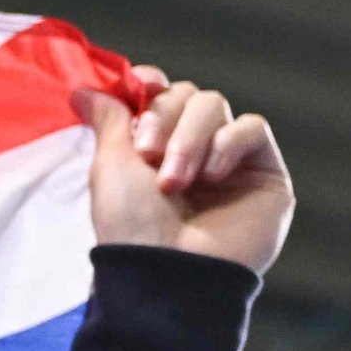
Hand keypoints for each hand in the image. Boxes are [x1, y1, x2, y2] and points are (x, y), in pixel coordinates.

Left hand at [79, 67, 289, 273]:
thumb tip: (85, 87)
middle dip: (164, 117)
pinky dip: (227, 144)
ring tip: (175, 182)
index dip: (151, 84)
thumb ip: (110, 119)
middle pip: (188, 94)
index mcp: (155, 147)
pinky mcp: (265, 174)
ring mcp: (231, 161)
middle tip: (149, 156)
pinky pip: (252, 128)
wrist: (167, 267)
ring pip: (215, 105)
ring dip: (189, 137)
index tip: (140, 86)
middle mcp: (194, 150)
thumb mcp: (111, 163)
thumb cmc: (131, 222)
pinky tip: (212, 177)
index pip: (161, 92)